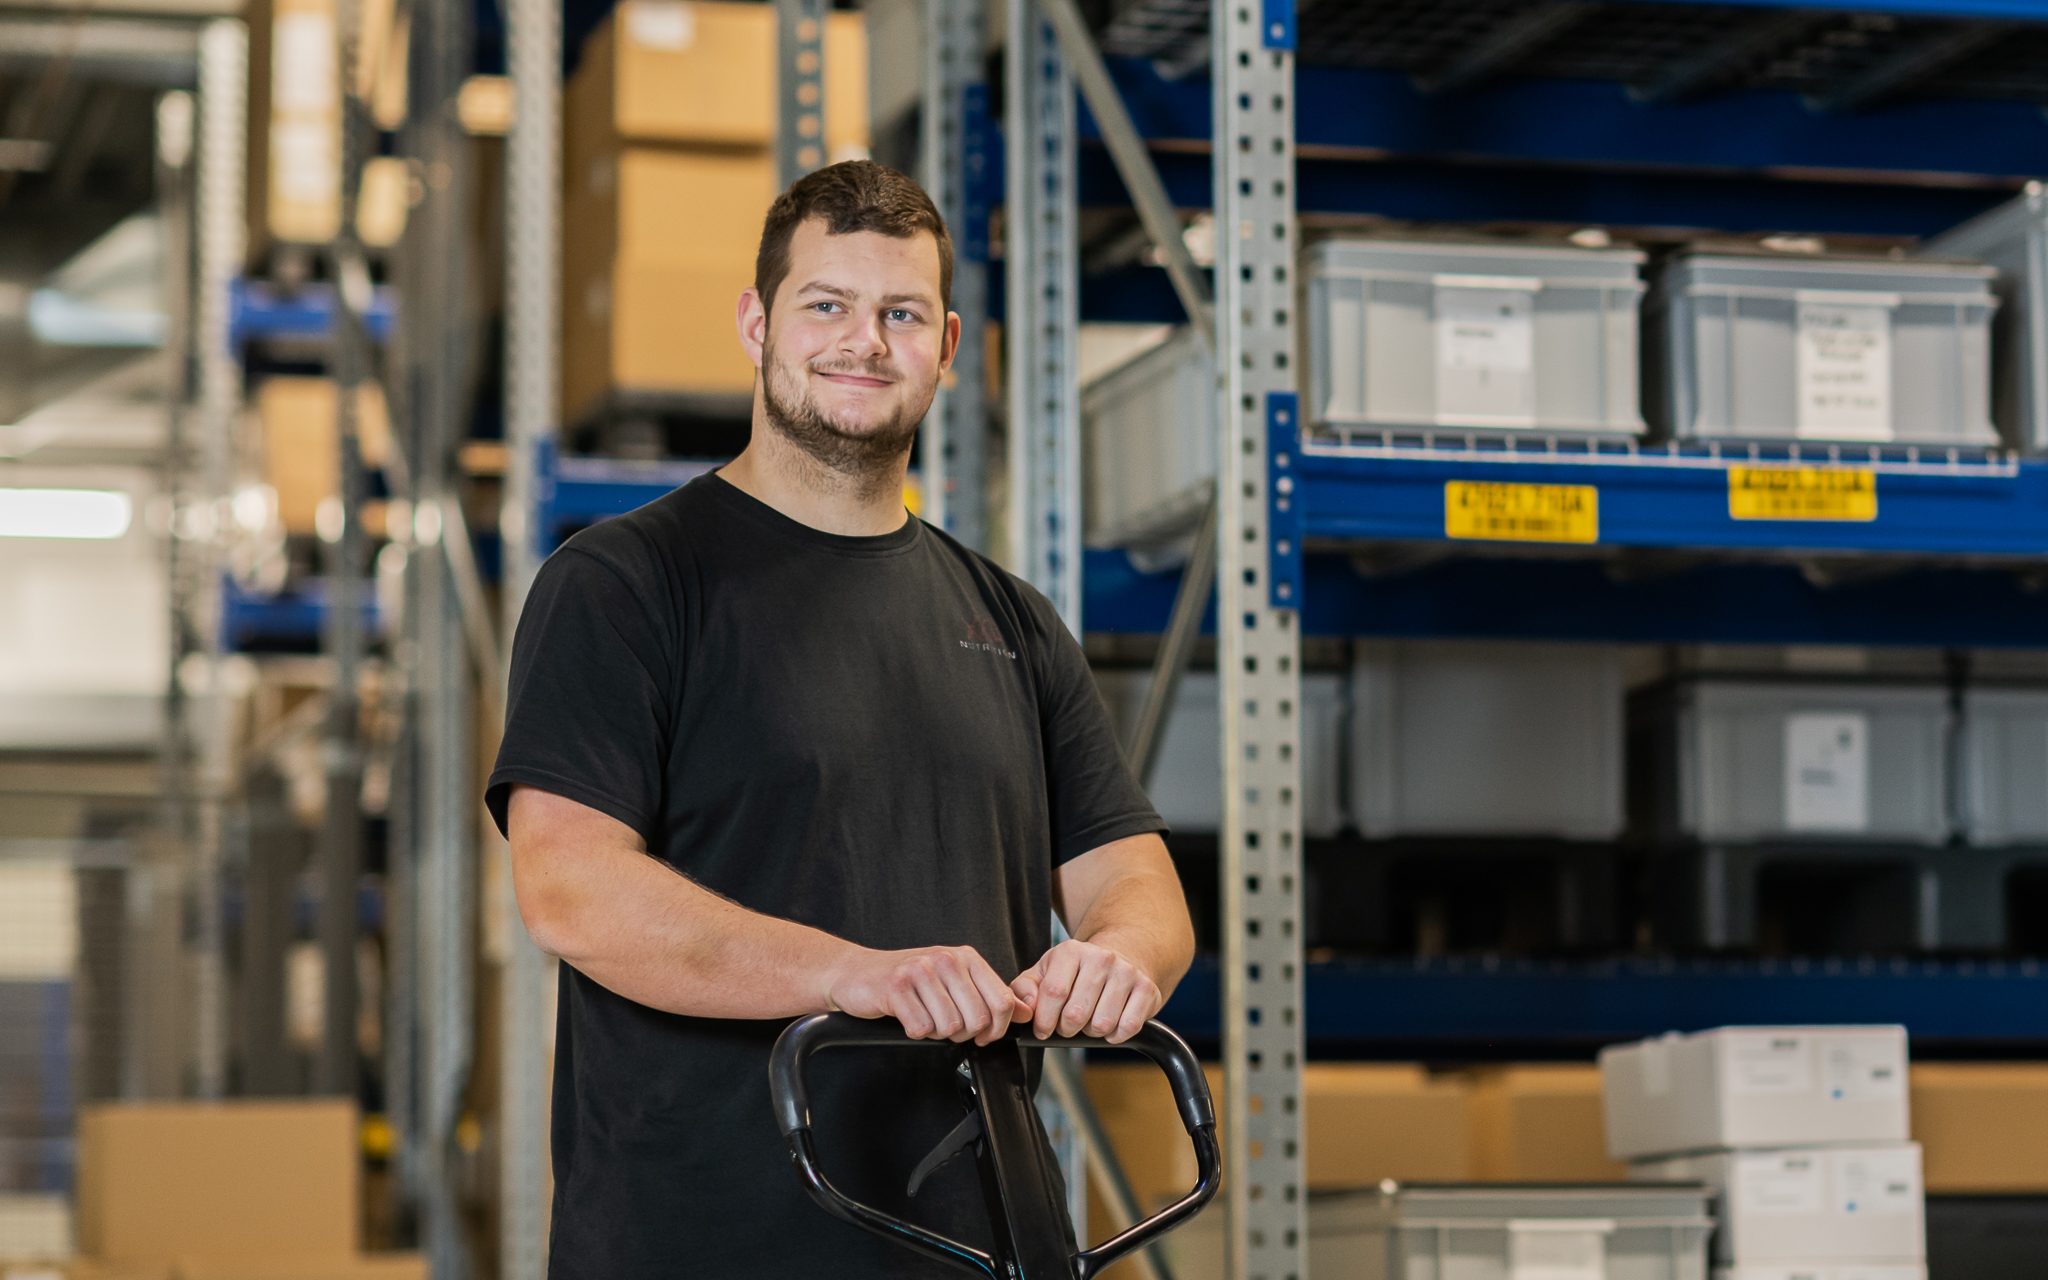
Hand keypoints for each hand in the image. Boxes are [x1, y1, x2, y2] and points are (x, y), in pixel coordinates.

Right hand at [825, 945, 1030, 1044]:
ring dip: (936, 1033)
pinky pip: (921, 1029)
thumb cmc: (908, 980)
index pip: (1001, 1002)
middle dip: (963, 1035)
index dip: (996, 1029)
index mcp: (966, 957)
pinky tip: (906, 1017)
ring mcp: (921, 971)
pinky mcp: (897, 987)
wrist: (856, 973)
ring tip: (923, 1017)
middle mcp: (946, 960)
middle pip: (978, 1020)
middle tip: (944, 1026)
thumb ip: (988, 994)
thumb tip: (1023, 1012)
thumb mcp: (953, 981)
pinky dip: (914, 1032)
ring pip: (950, 1028)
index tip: (983, 1036)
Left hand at [1011, 939, 1161, 1044]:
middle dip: (1067, 1029)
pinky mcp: (1147, 989)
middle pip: (1076, 1014)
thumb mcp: (1046, 972)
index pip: (1054, 993)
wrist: (1121, 956)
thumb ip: (1024, 989)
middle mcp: (1101, 958)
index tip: (1043, 1030)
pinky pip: (1127, 1027)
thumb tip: (1026, 1008)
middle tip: (1068, 1024)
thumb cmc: (1077, 971)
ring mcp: (1127, 972)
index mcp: (1071, 951)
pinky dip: (1116, 1035)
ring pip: (1102, 1024)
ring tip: (1091, 1019)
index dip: (1044, 1020)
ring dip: (1092, 1032)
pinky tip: (1111, 1022)